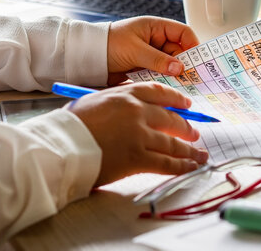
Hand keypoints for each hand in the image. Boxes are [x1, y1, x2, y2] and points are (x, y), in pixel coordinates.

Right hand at [67, 82, 208, 186]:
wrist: (60, 145)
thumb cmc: (72, 123)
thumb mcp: (96, 101)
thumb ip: (119, 101)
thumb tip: (135, 106)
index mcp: (127, 95)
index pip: (160, 93)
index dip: (177, 99)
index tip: (187, 104)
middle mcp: (138, 112)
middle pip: (171, 118)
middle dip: (186, 127)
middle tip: (194, 133)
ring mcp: (140, 135)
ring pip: (172, 143)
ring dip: (189, 150)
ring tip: (199, 153)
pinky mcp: (138, 158)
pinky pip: (166, 162)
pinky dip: (181, 166)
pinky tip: (190, 167)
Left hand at [106, 16, 198, 84]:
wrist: (87, 58)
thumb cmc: (107, 44)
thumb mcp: (135, 50)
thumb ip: (158, 60)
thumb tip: (179, 68)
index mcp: (155, 27)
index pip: (183, 33)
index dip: (193, 45)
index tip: (198, 61)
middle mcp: (156, 40)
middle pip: (180, 52)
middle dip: (185, 65)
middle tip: (191, 78)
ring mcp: (151, 55)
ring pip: (171, 66)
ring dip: (175, 75)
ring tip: (181, 85)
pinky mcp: (145, 69)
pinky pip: (161, 74)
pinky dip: (165, 81)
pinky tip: (168, 88)